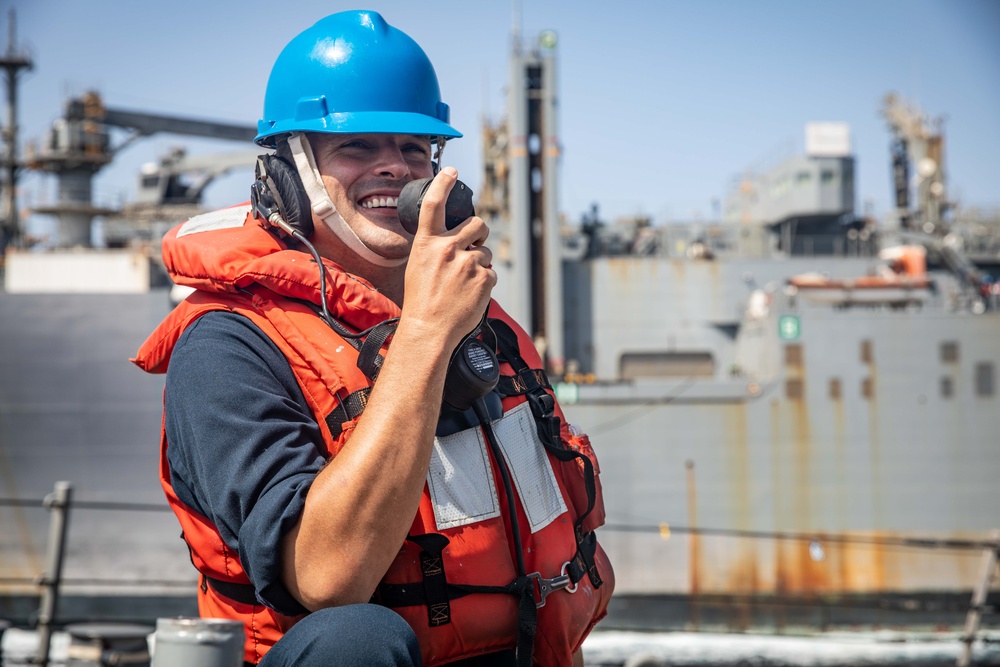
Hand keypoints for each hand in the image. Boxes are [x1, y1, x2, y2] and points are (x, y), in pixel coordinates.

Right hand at [401, 166, 495, 349]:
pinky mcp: (484, 278)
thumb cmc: (421, 300)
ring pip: (485, 251)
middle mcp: (448, 248)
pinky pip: (491, 272)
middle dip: (479, 233)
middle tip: (474, 245)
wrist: (429, 328)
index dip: (443, 183)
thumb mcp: (419, 265)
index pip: (434, 204)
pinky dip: (484, 282)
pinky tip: (470, 294)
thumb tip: (457, 239)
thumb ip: (436, 248)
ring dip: (480, 262)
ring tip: (464, 282)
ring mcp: (468, 263)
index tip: (452, 171)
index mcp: (427, 243)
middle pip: (476, 224)